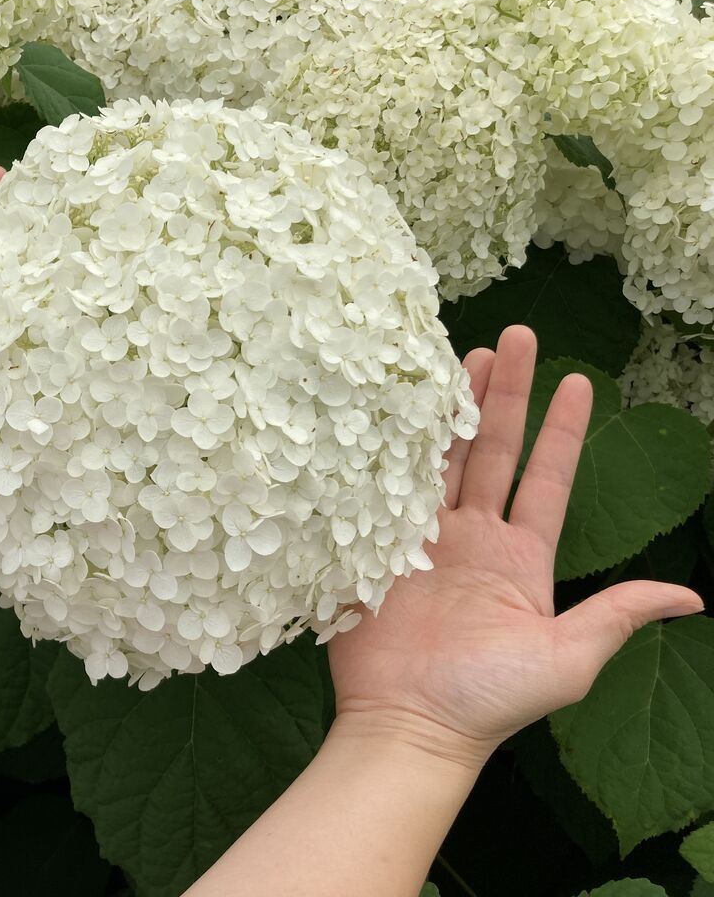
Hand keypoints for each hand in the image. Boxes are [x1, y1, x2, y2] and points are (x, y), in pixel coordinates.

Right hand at [327, 325, 703, 766]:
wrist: (409, 723)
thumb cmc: (491, 699)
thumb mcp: (568, 658)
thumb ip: (618, 614)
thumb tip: (692, 595)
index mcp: (520, 558)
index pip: (545, 479)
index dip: (561, 430)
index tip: (578, 381)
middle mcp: (473, 539)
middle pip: (493, 451)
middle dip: (505, 395)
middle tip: (514, 337)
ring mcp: (423, 539)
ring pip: (443, 457)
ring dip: (455, 408)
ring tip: (465, 354)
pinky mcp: (378, 545)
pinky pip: (390, 486)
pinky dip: (397, 447)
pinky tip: (401, 407)